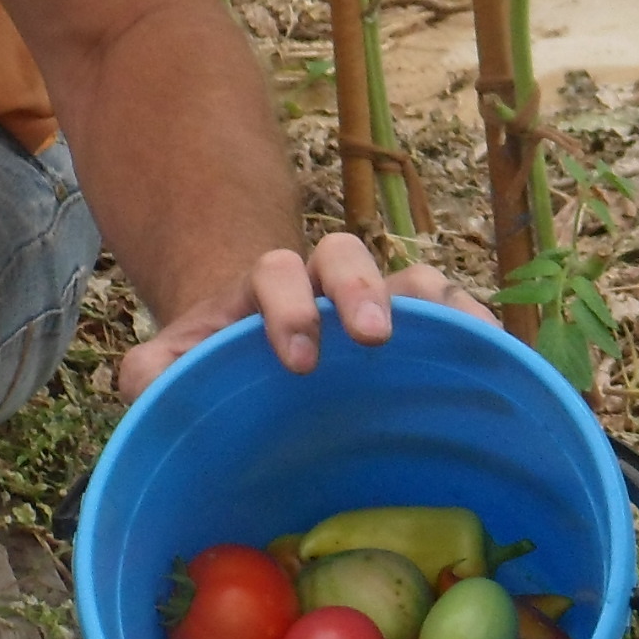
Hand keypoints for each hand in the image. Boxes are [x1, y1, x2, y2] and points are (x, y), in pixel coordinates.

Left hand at [118, 231, 489, 396]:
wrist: (249, 341)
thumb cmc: (216, 359)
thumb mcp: (176, 358)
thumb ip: (153, 368)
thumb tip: (142, 383)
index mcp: (263, 288)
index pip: (276, 273)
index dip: (289, 305)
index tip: (298, 359)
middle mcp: (322, 282)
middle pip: (346, 255)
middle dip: (361, 289)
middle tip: (373, 336)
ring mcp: (373, 300)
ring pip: (411, 278)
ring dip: (435, 302)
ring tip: (464, 335)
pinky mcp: (413, 328)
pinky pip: (452, 313)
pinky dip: (474, 324)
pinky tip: (496, 350)